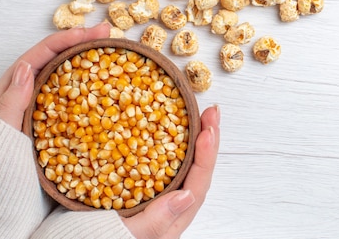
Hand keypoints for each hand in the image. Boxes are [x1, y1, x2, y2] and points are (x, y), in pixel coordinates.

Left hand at [0, 23, 110, 129]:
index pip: (38, 56)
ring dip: (87, 60)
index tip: (88, 32)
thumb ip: (9, 104)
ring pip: (66, 77)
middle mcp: (27, 97)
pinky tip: (109, 85)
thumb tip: (26, 68)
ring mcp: (44, 111)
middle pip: (54, 60)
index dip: (63, 41)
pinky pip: (76, 100)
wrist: (4, 206)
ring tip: (110, 49)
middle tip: (107, 33)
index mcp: (9, 94)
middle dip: (80, 42)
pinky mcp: (58, 127)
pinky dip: (92, 88)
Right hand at [122, 104, 219, 238]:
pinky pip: (162, 165)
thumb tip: (186, 196)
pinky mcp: (140, 189)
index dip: (206, 156)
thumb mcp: (127, 235)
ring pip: (182, 167)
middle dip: (206, 138)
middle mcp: (170, 209)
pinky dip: (169, 146)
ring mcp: (157, 199)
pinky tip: (167, 130)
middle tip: (211, 112)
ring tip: (199, 115)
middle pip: (196, 171)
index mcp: (172, 220)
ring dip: (192, 139)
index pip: (197, 184)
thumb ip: (156, 221)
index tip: (208, 131)